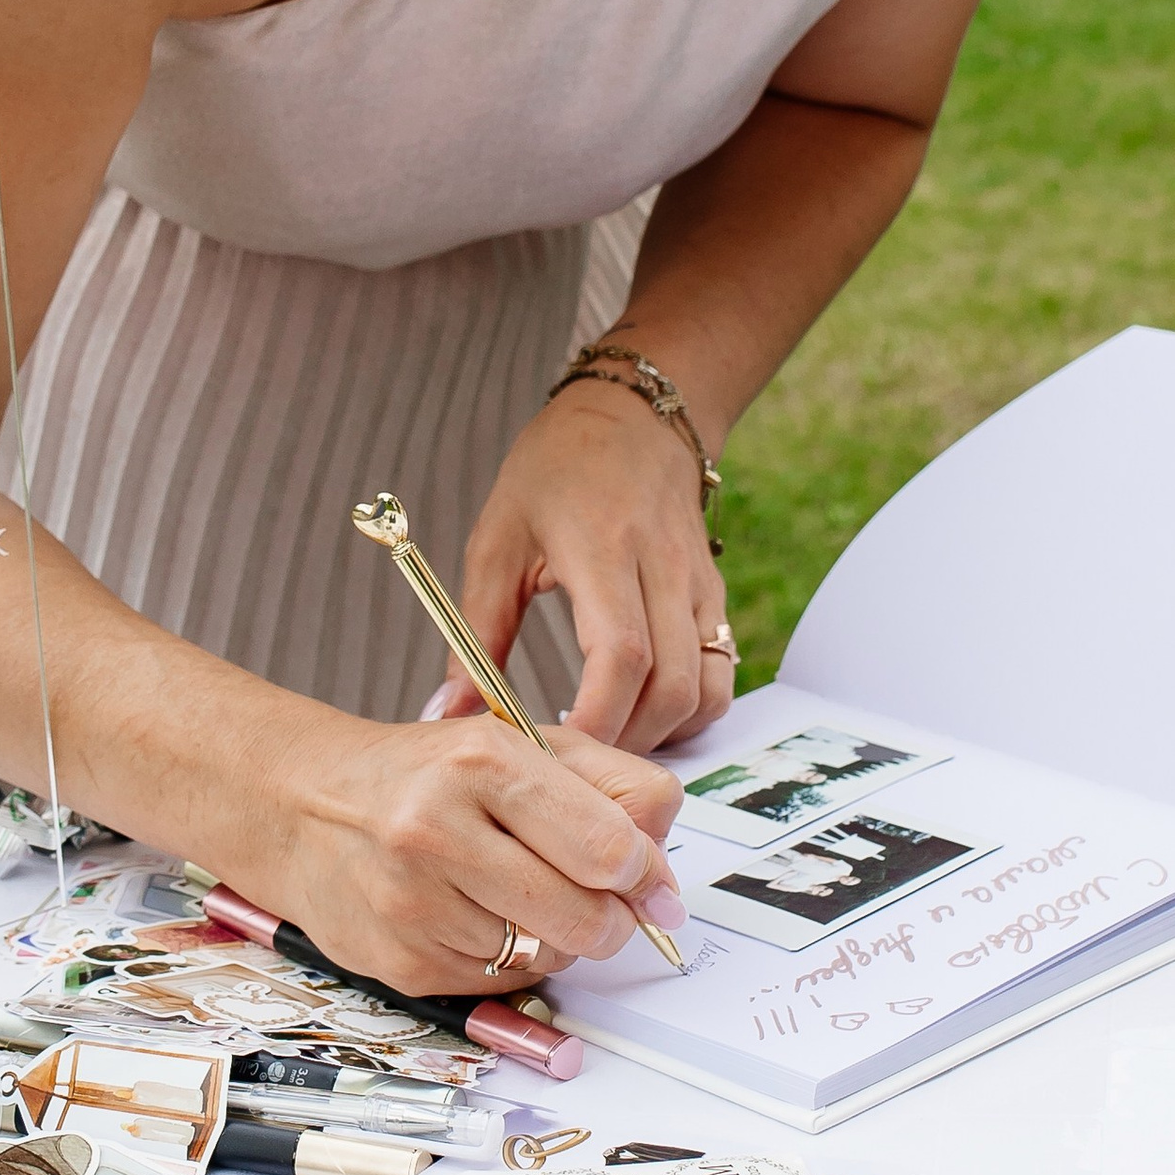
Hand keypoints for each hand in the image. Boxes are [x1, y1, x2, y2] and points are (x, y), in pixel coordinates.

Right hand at [250, 704, 684, 997]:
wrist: (302, 805)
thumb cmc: (428, 775)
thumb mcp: (523, 746)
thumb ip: (614, 789)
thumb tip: (666, 882)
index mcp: (483, 760)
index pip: (609, 846)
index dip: (644, 874)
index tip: (646, 882)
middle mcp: (438, 829)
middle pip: (587, 917)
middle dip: (609, 919)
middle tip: (594, 899)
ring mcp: (412, 903)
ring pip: (546, 959)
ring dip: (553, 939)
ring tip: (516, 895)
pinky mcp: (399, 963)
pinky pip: (497, 985)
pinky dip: (503, 960)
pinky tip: (472, 917)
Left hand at [453, 379, 734, 756]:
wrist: (632, 416)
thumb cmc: (555, 471)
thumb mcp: (497, 538)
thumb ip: (475, 632)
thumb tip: (452, 712)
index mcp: (603, 547)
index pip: (622, 652)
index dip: (599, 716)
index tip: (561, 751)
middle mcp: (663, 567)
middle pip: (671, 684)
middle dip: (627, 740)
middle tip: (577, 758)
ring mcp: (699, 583)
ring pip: (706, 686)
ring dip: (663, 732)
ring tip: (609, 739)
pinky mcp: (715, 594)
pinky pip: (721, 671)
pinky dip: (691, 710)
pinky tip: (646, 713)